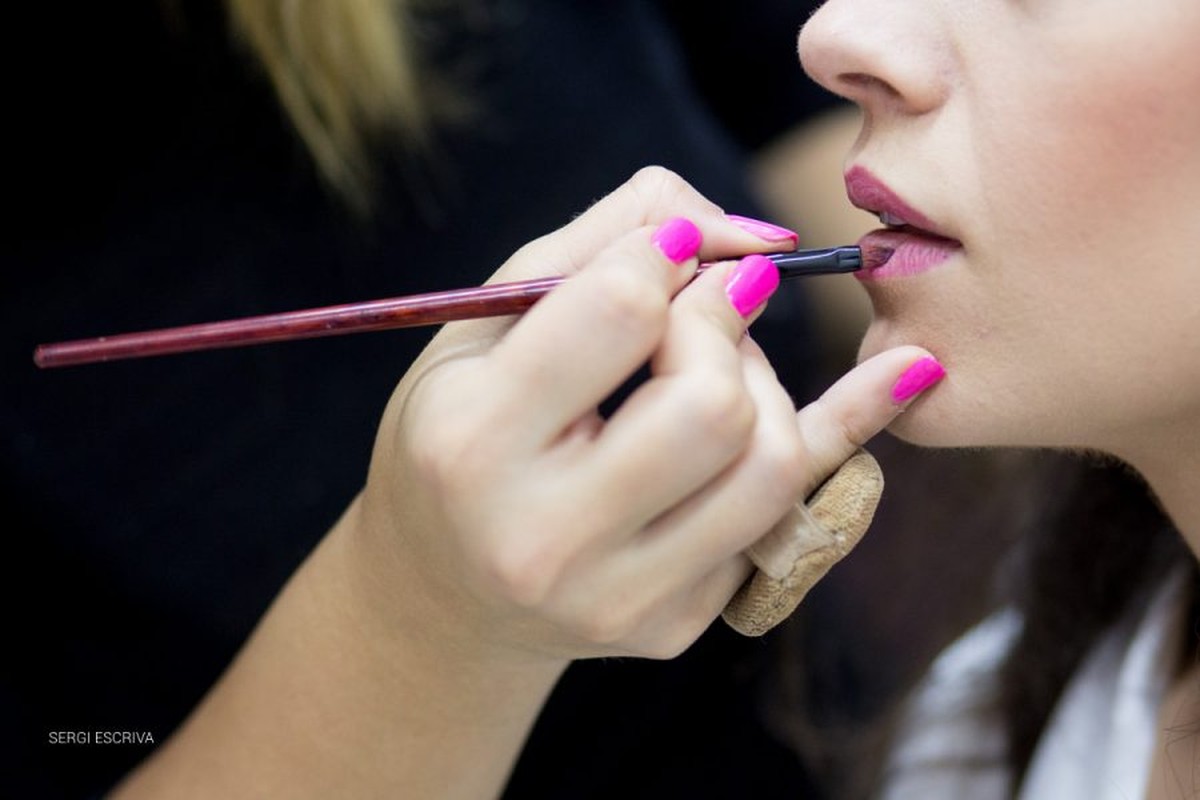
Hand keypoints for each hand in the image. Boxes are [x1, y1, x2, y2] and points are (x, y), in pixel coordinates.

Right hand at [353, 167, 941, 664]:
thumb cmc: (461, 433)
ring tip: (717, 364)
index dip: (667, 252)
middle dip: (723, 326)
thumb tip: (747, 234)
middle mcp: (540, 538)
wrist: (446, 592)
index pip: (617, 314)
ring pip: (769, 464)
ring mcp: (615, 598)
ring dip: (764, 382)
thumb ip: (605, 242)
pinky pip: (787, 515)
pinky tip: (906, 373)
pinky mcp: (672, 626)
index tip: (675, 246)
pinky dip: (842, 429)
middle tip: (702, 307)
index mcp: (471, 444)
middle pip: (712, 404)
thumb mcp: (490, 324)